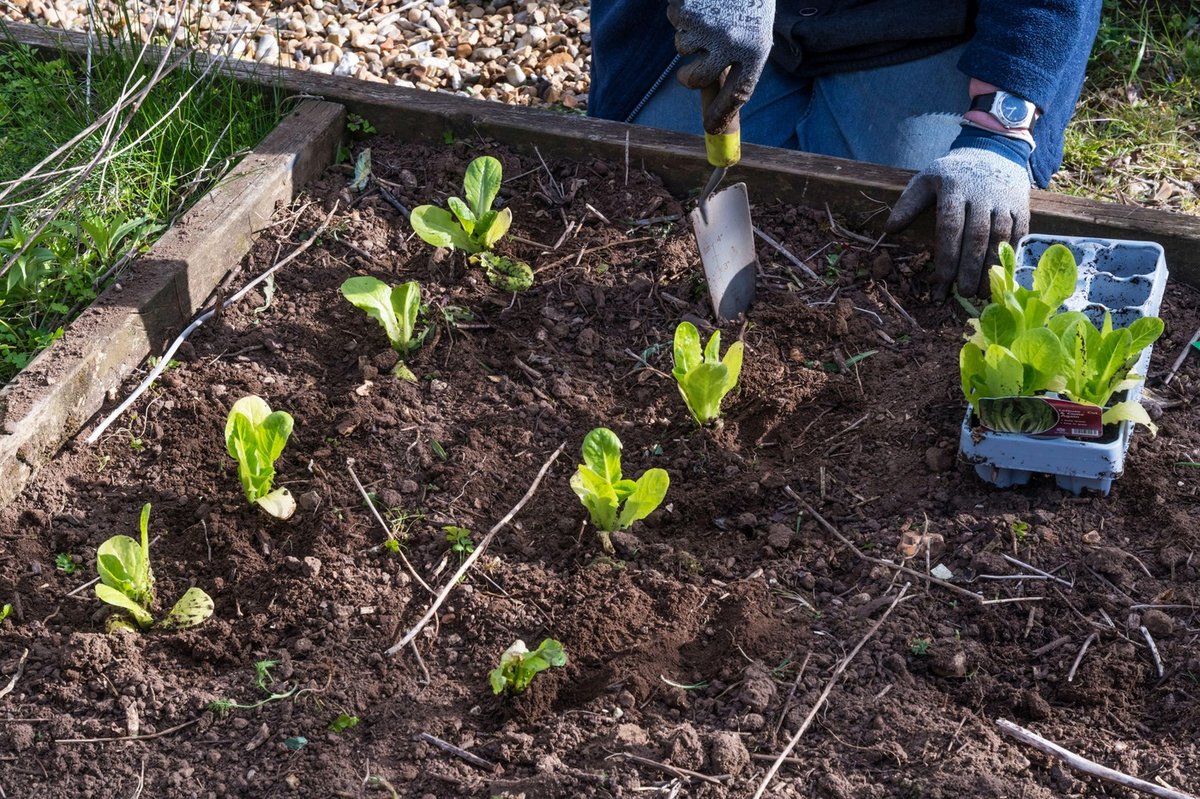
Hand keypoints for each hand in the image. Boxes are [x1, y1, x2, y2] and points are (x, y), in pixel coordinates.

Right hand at [667, 0, 774, 133]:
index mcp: (755, 51)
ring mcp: (707, 28)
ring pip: (682, 48)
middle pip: (697, 79)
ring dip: (689, 35)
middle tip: (689, 74)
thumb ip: (737, 64)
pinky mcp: (687, 12)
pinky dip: (682, 12)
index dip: (722, 114)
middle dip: (689, 78)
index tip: (711, 127)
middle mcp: (731, 44)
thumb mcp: (753, 32)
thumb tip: (716, 109)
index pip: (738, 94)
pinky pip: (675, 22)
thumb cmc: (747, 2)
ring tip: (709, 14)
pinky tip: (700, 0)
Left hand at [885, 144, 1030, 298]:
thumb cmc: (952, 173)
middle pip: (976, 236)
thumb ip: (908, 204)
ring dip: (992, 267)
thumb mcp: (926, 180)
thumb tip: (889, 229)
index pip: (950, 226)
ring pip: (999, 237)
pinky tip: (1003, 275)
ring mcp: (1003, 200)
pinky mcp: (1021, 205)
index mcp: (954, 189)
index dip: (947, 256)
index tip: (943, 281)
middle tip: (964, 293)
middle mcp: (981, 194)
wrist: (992, 150)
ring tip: (983, 292)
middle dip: (970, 268)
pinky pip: (1018, 233)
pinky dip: (1011, 256)